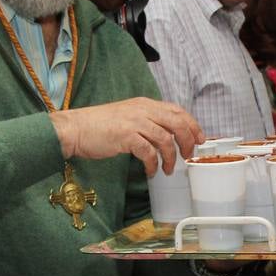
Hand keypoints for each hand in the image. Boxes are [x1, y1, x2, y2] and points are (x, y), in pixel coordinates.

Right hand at [51, 98, 202, 175]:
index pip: (177, 110)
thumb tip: (165, 136)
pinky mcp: (126, 136)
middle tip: (188, 156)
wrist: (75, 129)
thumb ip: (146, 121)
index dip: (192, 125)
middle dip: (188, 141)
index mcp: (145, 104)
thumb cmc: (98, 126)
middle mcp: (142, 110)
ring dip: (171, 158)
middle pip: (177, 123)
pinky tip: (151, 171)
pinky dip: (153, 164)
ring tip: (167, 169)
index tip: (199, 139)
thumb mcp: (127, 116)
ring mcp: (135, 122)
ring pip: (165, 139)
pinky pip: (149, 152)